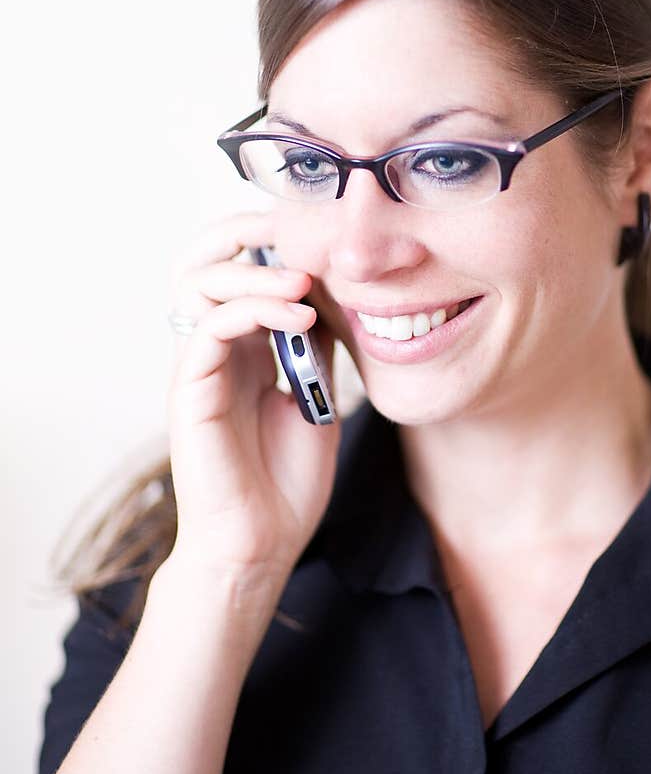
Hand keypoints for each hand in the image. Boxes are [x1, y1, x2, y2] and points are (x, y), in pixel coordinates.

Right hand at [164, 210, 340, 594]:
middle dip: (246, 232)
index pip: (238, 268)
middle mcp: (213, 350)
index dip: (268, 239)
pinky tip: (300, 318)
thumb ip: (317, 347)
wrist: (262, 545)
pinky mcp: (190, 393)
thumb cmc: (286, 480)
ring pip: (200, 285)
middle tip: (297, 229)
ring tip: (304, 282)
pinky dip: (253, 310)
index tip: (318, 227)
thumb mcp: (318, 395)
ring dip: (255, 272)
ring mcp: (197, 369)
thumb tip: (338, 294)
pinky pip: (209, 329)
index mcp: (242, 347)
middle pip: (204, 262)